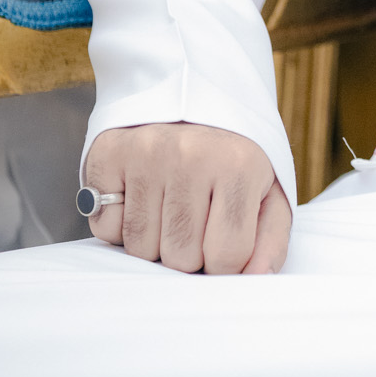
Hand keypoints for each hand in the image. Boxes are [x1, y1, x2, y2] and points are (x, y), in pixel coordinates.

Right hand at [85, 122, 290, 273]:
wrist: (190, 95)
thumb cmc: (233, 158)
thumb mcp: (268, 192)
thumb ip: (270, 241)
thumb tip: (255, 281)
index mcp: (239, 165)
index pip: (226, 258)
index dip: (224, 263)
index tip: (224, 242)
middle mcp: (190, 156)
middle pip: (180, 258)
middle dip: (189, 253)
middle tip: (196, 219)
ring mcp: (145, 153)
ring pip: (140, 248)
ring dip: (155, 242)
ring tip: (170, 206)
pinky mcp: (108, 154)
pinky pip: (106, 229)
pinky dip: (121, 226)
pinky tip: (141, 197)